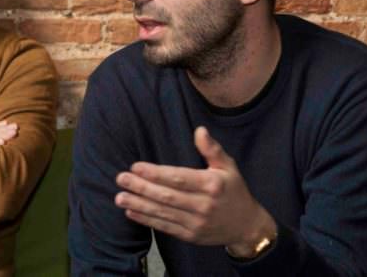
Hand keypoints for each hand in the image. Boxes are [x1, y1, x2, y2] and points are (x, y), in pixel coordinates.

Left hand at [114, 126, 275, 253]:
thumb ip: (212, 149)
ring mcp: (196, 223)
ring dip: (138, 204)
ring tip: (119, 196)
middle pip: (166, 196)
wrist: (246, 227)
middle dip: (141, 187)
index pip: (178, 178)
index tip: (135, 166)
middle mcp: (203, 205)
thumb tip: (199, 130)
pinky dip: (146, 219)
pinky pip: (165, 226)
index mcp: (211, 185)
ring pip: (162, 212)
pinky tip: (131, 211)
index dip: (155, 173)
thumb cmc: (234, 191)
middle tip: (121, 179)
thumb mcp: (229, 167)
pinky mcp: (190, 236)